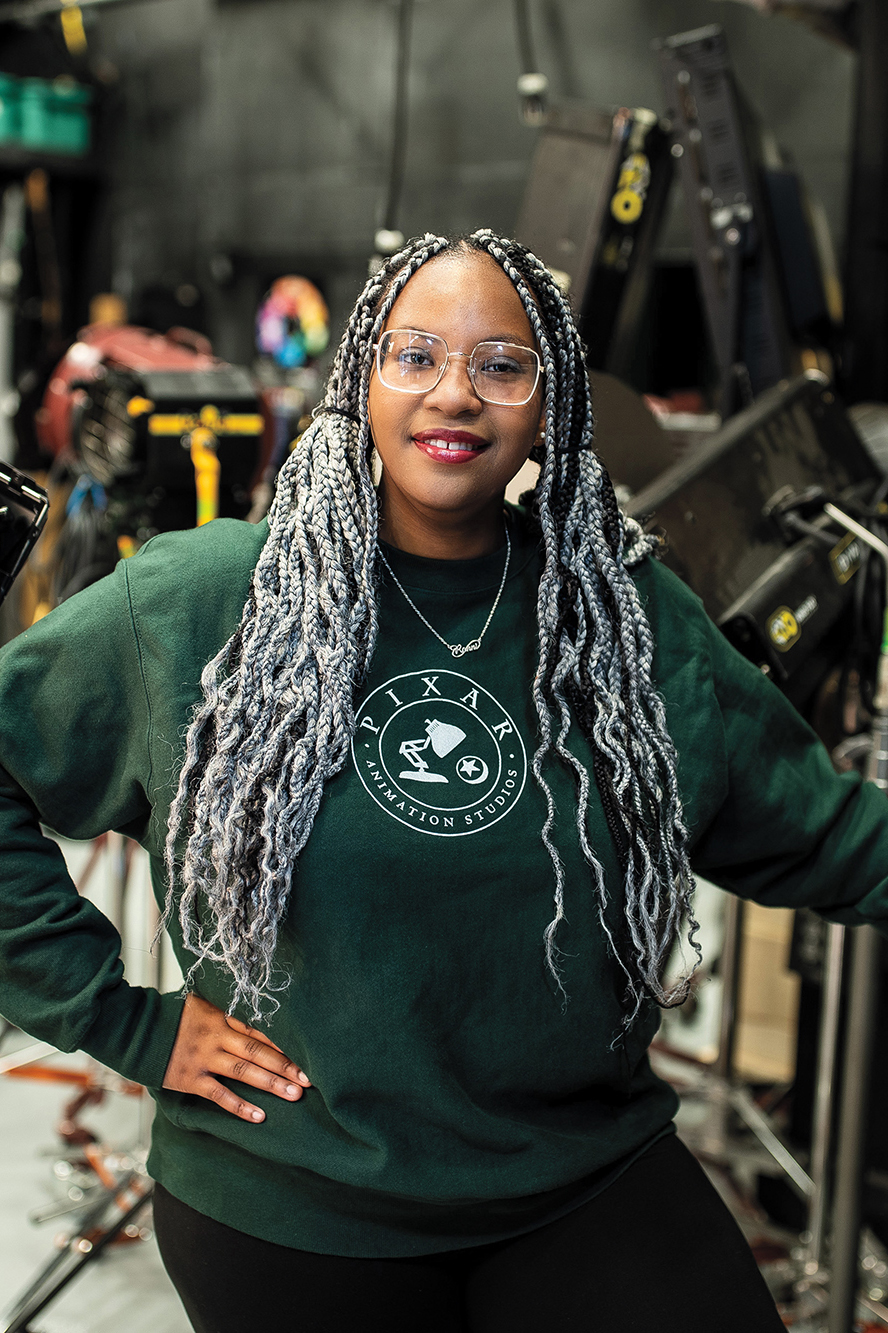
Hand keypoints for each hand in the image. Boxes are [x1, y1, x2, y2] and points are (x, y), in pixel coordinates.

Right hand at [162, 993, 310, 1122]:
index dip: (284, 1043)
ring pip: (244, 1072)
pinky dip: (240, 1106)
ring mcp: (204, 1058)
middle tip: (308, 1080)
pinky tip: (260, 1116)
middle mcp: (216, 1036)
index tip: (307, 1054)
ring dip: (271, 1084)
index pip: (259, 1030)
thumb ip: (226, 1011)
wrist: (137, 1030)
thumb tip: (255, 1015)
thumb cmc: (172, 1017)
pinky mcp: (190, 1079)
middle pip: (257, 1051)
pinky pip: (219, 1095)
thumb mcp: (201, 1005)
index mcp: (222, 1016)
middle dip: (285, 1066)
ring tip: (294, 1095)